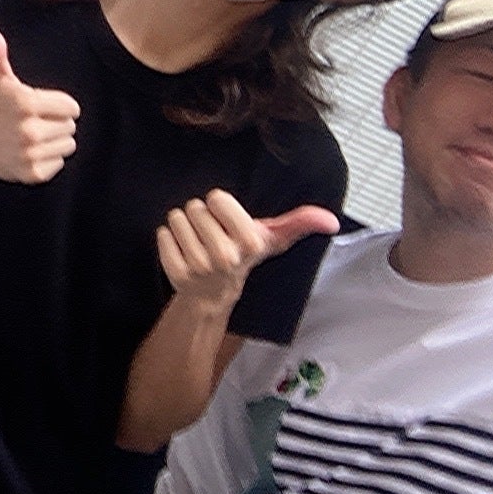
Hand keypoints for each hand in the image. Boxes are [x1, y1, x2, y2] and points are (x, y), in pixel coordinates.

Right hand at [0, 24, 79, 183]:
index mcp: (26, 104)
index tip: (38, 104)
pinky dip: (49, 158)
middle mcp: (29, 131)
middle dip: (56, 121)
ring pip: (67, 144)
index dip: (58, 104)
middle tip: (33, 120)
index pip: (71, 107)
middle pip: (70, 126)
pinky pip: (59, 162)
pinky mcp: (32, 173)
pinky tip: (30, 150)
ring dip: (54, 139)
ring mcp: (30, 154)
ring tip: (32, 135)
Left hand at [156, 190, 338, 314]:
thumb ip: (300, 222)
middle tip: (212, 234)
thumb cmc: (243, 256)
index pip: (217, 197)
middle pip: (195, 207)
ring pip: (176, 218)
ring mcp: (198, 266)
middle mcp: (224, 256)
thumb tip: (331, 219)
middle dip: (201, 216)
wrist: (214, 295)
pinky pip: (161, 235)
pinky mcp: (175, 271)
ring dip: (184, 226)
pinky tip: (182, 251)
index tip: (228, 222)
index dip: (219, 206)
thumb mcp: (271, 239)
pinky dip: (168, 239)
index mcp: (249, 242)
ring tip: (198, 242)